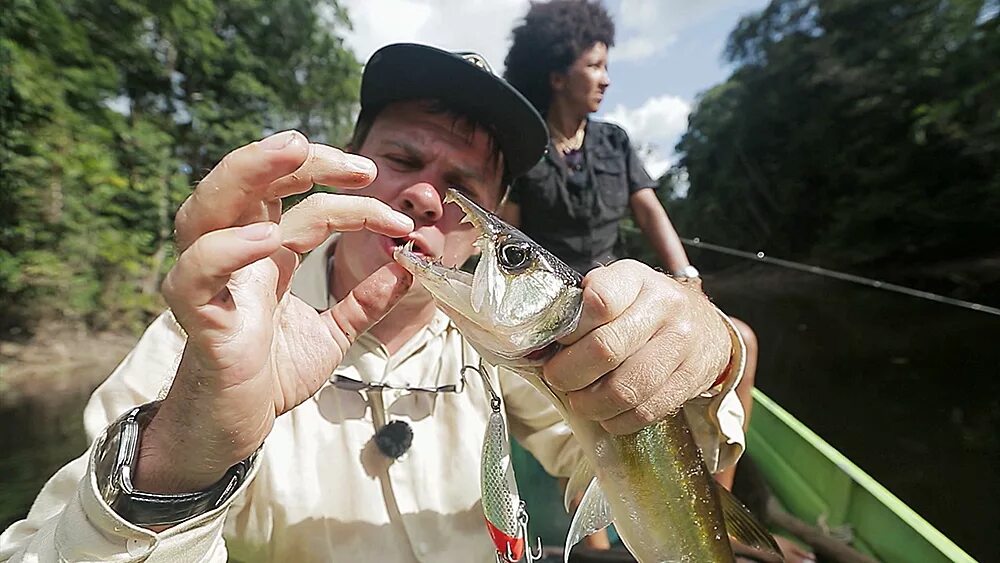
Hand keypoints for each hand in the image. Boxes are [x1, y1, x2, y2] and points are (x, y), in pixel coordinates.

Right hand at [136, 131, 414, 492]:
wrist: (236, 427)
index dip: (354, 201)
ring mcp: (213, 284)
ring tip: (292, 151)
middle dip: (292, 157)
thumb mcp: (334, 334)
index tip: (404, 223)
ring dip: (246, 171)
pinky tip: (267, 241)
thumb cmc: (272, 374)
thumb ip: (367, 302)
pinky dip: (224, 252)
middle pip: (247, 184)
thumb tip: (410, 266)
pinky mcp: (198, 320)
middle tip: (355, 162)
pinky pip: (194, 276)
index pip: (304, 204)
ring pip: (206, 209)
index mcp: (269, 256)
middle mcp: (236, 258)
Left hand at [542, 260, 731, 434]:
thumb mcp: (616, 290)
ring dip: (591, 404)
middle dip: (569, 373)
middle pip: (605, 350)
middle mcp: (664, 306)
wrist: (705, 324)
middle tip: (557, 378)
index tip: (556, 342)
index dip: (568, 329)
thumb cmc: (645, 308)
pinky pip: (646, 411)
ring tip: (580, 401)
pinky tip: (608, 414)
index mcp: (636, 278)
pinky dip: (618, 421)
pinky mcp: (692, 378)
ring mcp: (682, 343)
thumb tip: (538, 346)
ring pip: (625, 389)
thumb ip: (581, 309)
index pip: (598, 301)